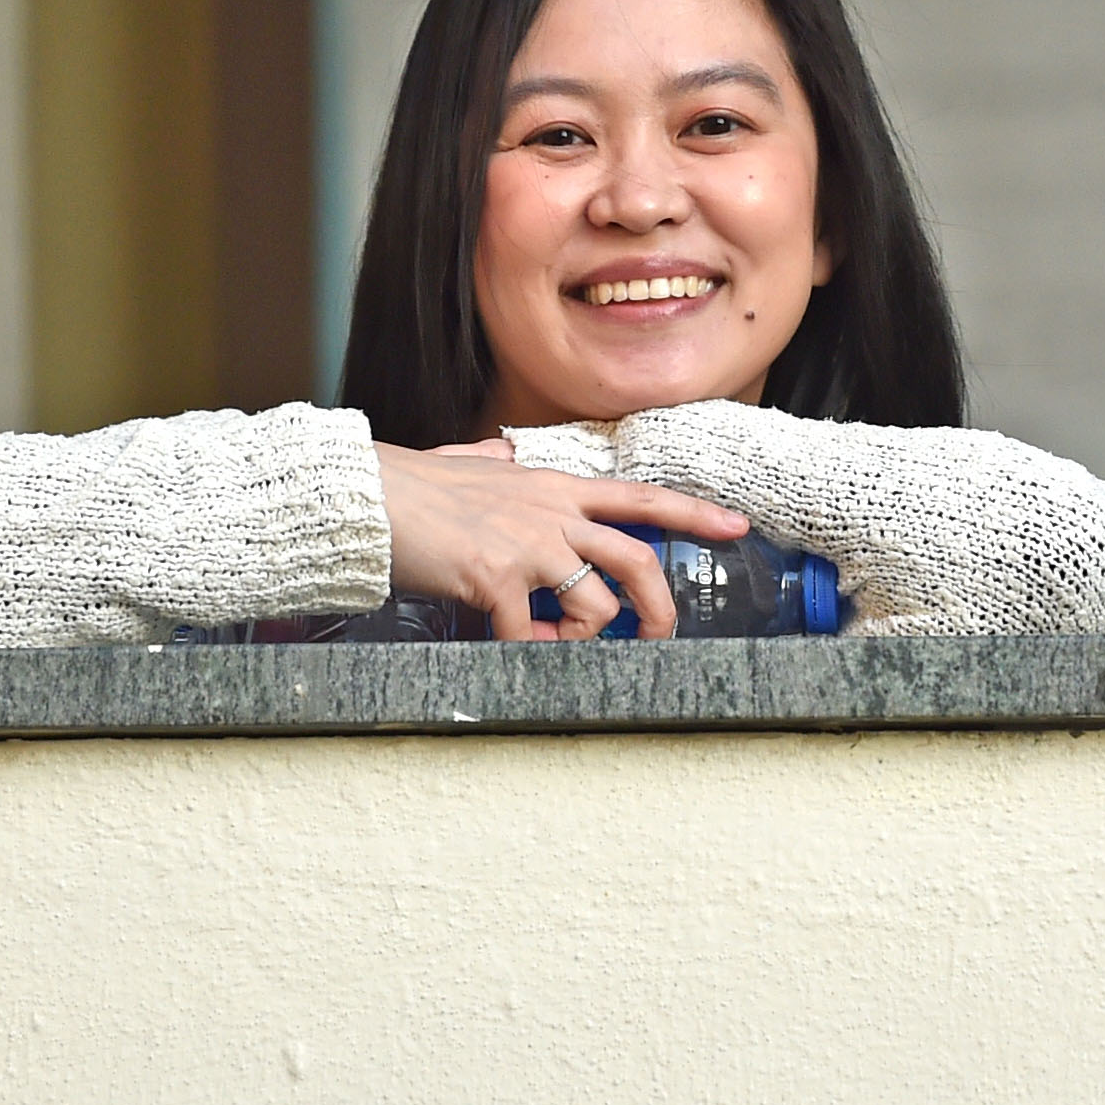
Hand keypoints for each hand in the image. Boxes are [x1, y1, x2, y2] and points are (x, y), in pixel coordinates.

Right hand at [374, 437, 748, 641]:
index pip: (641, 495)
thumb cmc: (412, 485)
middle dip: (659, 608)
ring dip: (583, 637)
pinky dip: (528, 649)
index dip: (694, 513)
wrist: (367, 495)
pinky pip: (530, 632)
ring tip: (553, 639)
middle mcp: (551, 512)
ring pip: (596, 604)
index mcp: (554, 486)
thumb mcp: (468, 464)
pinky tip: (511, 643)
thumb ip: (493, 463)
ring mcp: (526, 544)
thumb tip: (498, 455)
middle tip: (656, 636)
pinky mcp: (495, 577)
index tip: (737, 526)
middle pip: (637, 559)